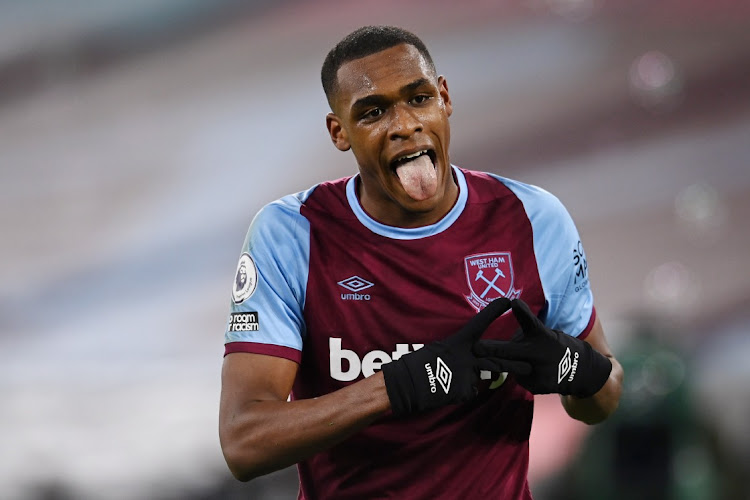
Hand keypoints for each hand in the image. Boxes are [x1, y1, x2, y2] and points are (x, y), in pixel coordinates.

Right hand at [382, 298, 528, 415]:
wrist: (406, 385)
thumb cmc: (416, 364)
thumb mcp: (436, 349)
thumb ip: (455, 350)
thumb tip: (467, 354)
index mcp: (457, 342)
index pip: (479, 323)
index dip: (493, 311)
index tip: (507, 300)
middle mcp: (466, 357)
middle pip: (495, 360)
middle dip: (514, 363)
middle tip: (528, 365)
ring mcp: (466, 375)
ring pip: (482, 376)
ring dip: (483, 378)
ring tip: (478, 380)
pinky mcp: (464, 391)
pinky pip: (469, 390)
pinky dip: (462, 390)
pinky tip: (449, 390)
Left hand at [474, 299, 611, 397]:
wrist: (580, 370)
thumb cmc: (552, 346)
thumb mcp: (542, 334)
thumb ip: (523, 335)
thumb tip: (500, 343)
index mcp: (542, 335)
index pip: (530, 321)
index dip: (522, 311)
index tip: (514, 302)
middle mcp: (540, 353)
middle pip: (512, 351)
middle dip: (492, 350)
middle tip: (476, 347)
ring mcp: (539, 371)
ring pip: (511, 368)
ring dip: (498, 365)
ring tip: (489, 362)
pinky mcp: (538, 386)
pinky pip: (520, 378)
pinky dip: (521, 374)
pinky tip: (533, 372)